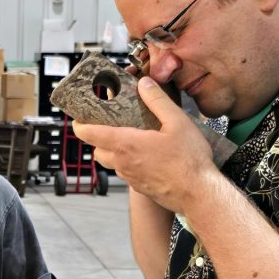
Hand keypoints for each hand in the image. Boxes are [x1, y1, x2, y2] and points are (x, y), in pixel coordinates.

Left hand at [72, 76, 216, 214]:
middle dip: (97, 137)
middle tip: (107, 124)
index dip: (79, 124)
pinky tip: (145, 154)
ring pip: (110, 162)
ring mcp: (130, 177)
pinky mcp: (140, 187)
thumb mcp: (178, 121)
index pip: (89, 134)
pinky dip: (127, 161)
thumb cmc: (189, 161)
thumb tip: (144, 84)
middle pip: (97, 149)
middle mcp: (122, 163)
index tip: (78, 118)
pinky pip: (125, 172)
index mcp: (125, 144)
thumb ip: (157, 101)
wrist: (199, 194)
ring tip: (129, 137)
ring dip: (112, 150)